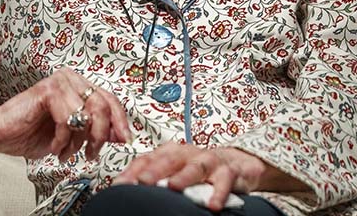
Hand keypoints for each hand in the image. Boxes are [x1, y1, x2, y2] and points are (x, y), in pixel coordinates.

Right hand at [0, 68, 131, 161]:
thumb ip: (94, 130)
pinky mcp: (47, 91)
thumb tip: (119, 135)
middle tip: (91, 153)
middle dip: (100, 136)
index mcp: (79, 87)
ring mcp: (60, 82)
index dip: (120, 122)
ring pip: (87, 115)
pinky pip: (68, 119)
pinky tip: (55, 146)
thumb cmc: (30, 131)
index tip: (125, 140)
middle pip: (103, 107)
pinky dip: (64, 139)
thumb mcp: (72, 136)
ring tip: (66, 151)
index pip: (110, 100)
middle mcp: (72, 79)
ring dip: (78, 142)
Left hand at [113, 143, 266, 211]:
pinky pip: (225, 180)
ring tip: (173, 187)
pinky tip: (212, 204)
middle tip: (142, 181)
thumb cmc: (200, 168)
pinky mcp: (230, 171)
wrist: (237, 163)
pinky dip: (219, 192)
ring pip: (196, 166)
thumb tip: (124, 191)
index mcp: (172, 153)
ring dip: (184, 176)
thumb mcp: (176, 171)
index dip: (133, 170)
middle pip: (170, 159)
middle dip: (155, 170)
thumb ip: (155, 179)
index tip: (119, 184)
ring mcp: (210, 161)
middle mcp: (189, 154)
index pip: (148, 158)